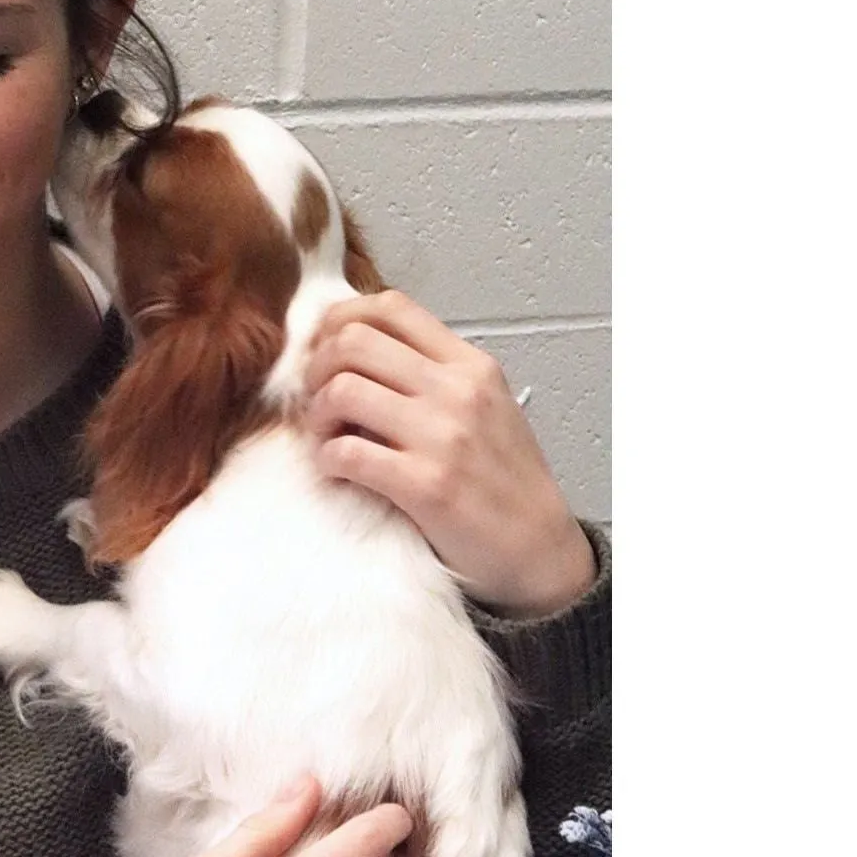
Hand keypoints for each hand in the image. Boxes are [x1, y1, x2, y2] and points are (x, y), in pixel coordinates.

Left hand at [302, 290, 593, 616]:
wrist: (540, 549)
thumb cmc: (505, 479)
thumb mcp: (484, 405)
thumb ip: (431, 373)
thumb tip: (354, 348)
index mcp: (470, 365)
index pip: (392, 307)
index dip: (340, 318)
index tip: (324, 347)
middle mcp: (457, 391)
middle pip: (353, 341)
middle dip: (317, 366)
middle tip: (316, 397)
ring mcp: (442, 437)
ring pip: (341, 390)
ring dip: (316, 415)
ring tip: (325, 436)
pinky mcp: (425, 485)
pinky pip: (346, 453)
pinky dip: (326, 459)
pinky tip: (336, 469)